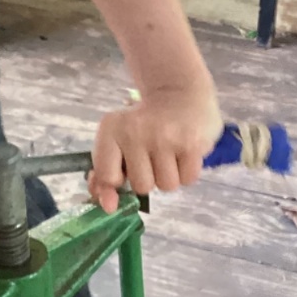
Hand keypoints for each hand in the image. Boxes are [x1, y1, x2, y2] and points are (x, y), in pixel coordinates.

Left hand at [89, 81, 222, 207]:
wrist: (178, 89)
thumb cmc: (143, 122)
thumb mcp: (117, 139)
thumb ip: (105, 174)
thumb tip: (108, 207)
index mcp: (111, 129)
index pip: (108, 177)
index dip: (118, 181)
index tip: (124, 168)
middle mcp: (136, 132)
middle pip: (142, 186)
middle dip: (149, 176)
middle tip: (152, 154)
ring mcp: (165, 137)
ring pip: (166, 186)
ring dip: (169, 175)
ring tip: (169, 153)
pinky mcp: (192, 143)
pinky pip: (188, 180)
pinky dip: (187, 172)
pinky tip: (184, 152)